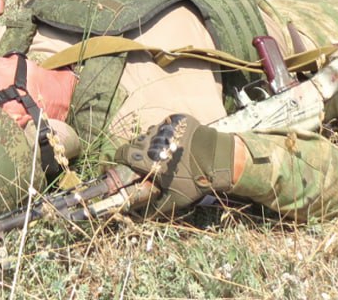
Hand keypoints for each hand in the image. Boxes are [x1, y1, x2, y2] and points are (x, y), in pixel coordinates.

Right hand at [117, 114, 237, 215]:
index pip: (123, 152)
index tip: (122, 162)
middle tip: (146, 160)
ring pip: (151, 132)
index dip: (120, 156)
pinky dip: (167, 133)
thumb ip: (155, 208)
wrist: (217, 159)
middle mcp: (152, 141)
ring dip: (152, 141)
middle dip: (137, 150)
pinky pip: (165, 125)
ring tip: (163, 151)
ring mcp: (164, 129)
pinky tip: (176, 142)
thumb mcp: (175, 200)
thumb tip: (140, 217)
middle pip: (136, 142)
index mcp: (147, 159)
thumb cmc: (194, 181)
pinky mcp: (176, 120)